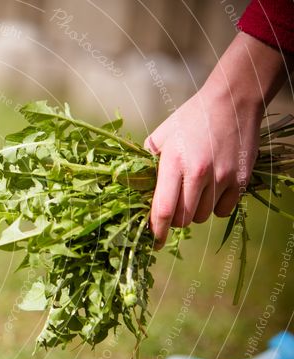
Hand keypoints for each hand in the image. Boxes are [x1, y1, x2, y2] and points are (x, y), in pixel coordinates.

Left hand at [145, 32, 286, 247]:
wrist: (232, 101)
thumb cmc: (190, 119)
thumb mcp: (160, 137)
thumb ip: (146, 164)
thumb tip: (132, 189)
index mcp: (174, 163)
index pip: (163, 209)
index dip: (156, 231)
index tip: (152, 242)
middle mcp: (199, 173)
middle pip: (183, 218)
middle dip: (174, 219)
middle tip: (173, 206)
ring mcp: (223, 178)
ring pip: (203, 217)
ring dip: (194, 212)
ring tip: (193, 192)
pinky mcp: (241, 179)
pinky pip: (224, 211)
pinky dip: (215, 207)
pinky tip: (212, 190)